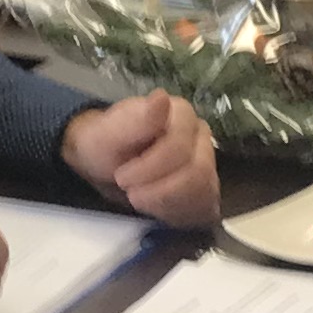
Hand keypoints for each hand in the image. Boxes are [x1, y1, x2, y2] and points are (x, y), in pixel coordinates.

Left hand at [60, 93, 220, 224]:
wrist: (104, 165)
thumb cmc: (105, 145)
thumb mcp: (108, 134)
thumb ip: (136, 120)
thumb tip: (161, 98)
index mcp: (181, 113)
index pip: (181, 147)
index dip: (150, 168)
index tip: (122, 176)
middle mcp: (200, 135)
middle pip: (196, 173)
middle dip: (157, 189)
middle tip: (129, 191)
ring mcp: (207, 162)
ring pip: (202, 193)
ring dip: (165, 203)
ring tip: (139, 197)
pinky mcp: (207, 188)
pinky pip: (203, 208)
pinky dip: (174, 214)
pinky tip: (154, 206)